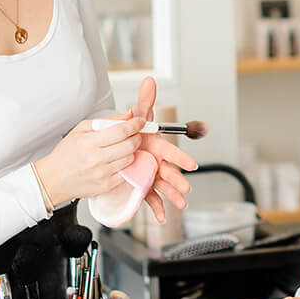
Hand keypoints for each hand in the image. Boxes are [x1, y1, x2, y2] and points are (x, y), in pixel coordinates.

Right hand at [34, 116, 144, 207]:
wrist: (53, 179)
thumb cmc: (66, 154)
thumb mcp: (80, 130)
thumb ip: (106, 121)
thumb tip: (128, 115)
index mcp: (89, 142)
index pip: (121, 131)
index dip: (135, 124)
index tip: (140, 121)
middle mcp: (96, 159)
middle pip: (130, 145)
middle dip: (136, 137)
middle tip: (134, 134)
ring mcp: (102, 174)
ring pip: (130, 159)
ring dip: (132, 151)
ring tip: (122, 148)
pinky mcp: (106, 186)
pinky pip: (126, 173)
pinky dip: (126, 165)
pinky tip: (118, 161)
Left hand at [130, 76, 198, 222]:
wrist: (108, 151)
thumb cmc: (128, 133)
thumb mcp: (135, 118)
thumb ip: (144, 101)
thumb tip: (149, 81)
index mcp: (155, 146)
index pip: (169, 152)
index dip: (180, 158)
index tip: (191, 164)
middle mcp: (154, 161)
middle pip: (168, 172)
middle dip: (178, 180)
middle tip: (186, 188)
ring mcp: (148, 175)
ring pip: (162, 186)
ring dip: (172, 195)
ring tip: (180, 204)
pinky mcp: (140, 186)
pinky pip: (148, 198)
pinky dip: (156, 208)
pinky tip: (161, 217)